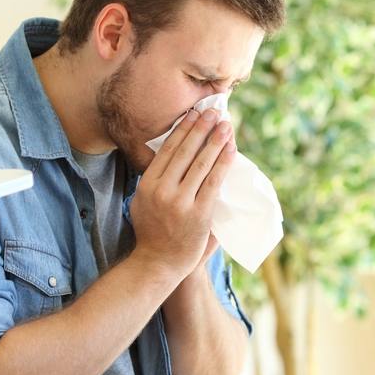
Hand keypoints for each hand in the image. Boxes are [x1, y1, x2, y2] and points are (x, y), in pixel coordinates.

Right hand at [130, 108, 235, 276]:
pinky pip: (214, 181)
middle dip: (201, 128)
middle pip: (185, 151)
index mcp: (146, 185)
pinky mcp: (199, 213)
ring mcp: (180, 202)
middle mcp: (161, 190)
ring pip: (201, 163)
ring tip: (226, 125)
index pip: (167, 150)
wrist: (158, 263)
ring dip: (215, 141)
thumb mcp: (143, 202)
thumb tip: (172, 153)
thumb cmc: (153, 232)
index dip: (183, 129)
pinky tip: (231, 149)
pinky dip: (223, 163)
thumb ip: (156, 180)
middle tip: (213, 111)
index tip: (194, 113)